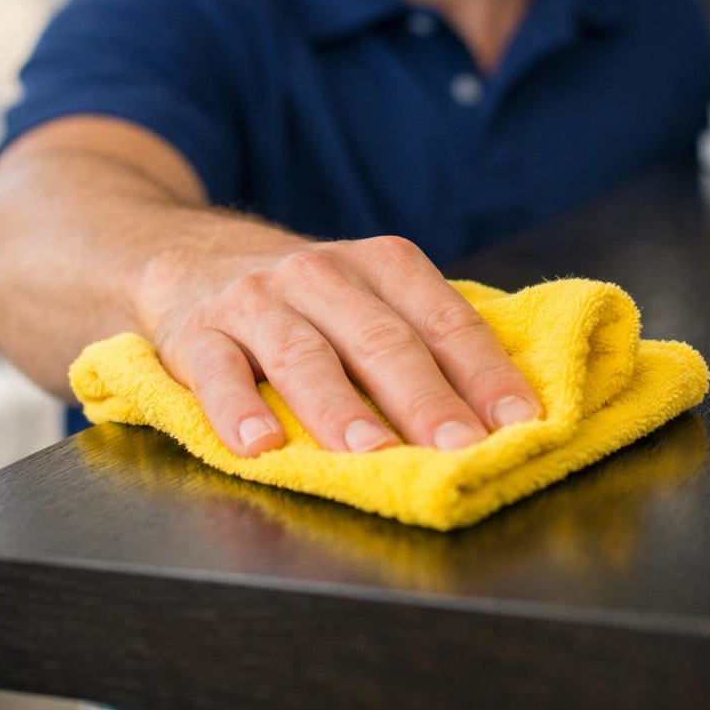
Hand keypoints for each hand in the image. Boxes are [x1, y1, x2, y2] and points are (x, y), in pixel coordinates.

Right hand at [139, 235, 543, 456]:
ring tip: (370, 452)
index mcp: (379, 264)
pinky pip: (217, 373)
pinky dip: (237, 410)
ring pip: (303, 355)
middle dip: (424, 398)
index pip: (442, 318)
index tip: (519, 421)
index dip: (483, 370)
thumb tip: (505, 414)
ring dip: (340, 407)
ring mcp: (256, 302)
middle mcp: (320, 274)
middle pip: (380, 338)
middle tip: (458, 448)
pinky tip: (258, 445)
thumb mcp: (366, 295)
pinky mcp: (196, 334)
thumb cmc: (304, 299)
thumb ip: (422, 338)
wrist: (190, 257)